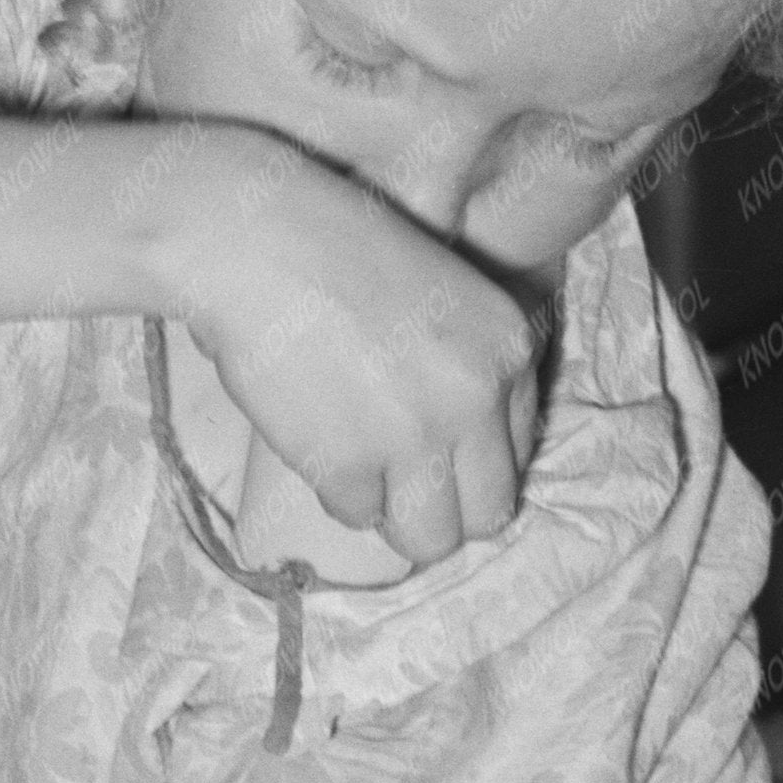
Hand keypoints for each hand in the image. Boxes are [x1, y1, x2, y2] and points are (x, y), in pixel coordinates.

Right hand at [170, 132, 546, 567]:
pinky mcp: (352, 467)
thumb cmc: (338, 251)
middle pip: (488, 515)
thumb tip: (455, 452)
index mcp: (508, 351)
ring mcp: (417, 439)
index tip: (437, 458)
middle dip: (447, 513)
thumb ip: (466, 368)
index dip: (473, 466)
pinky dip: (336, 492)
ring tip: (364, 480)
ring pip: (430, 538)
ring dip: (397, 520)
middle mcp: (477, 401)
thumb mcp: (444, 296)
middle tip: (404, 491)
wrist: (263, 244)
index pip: (518, 456)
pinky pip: (358, 517)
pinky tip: (319, 442)